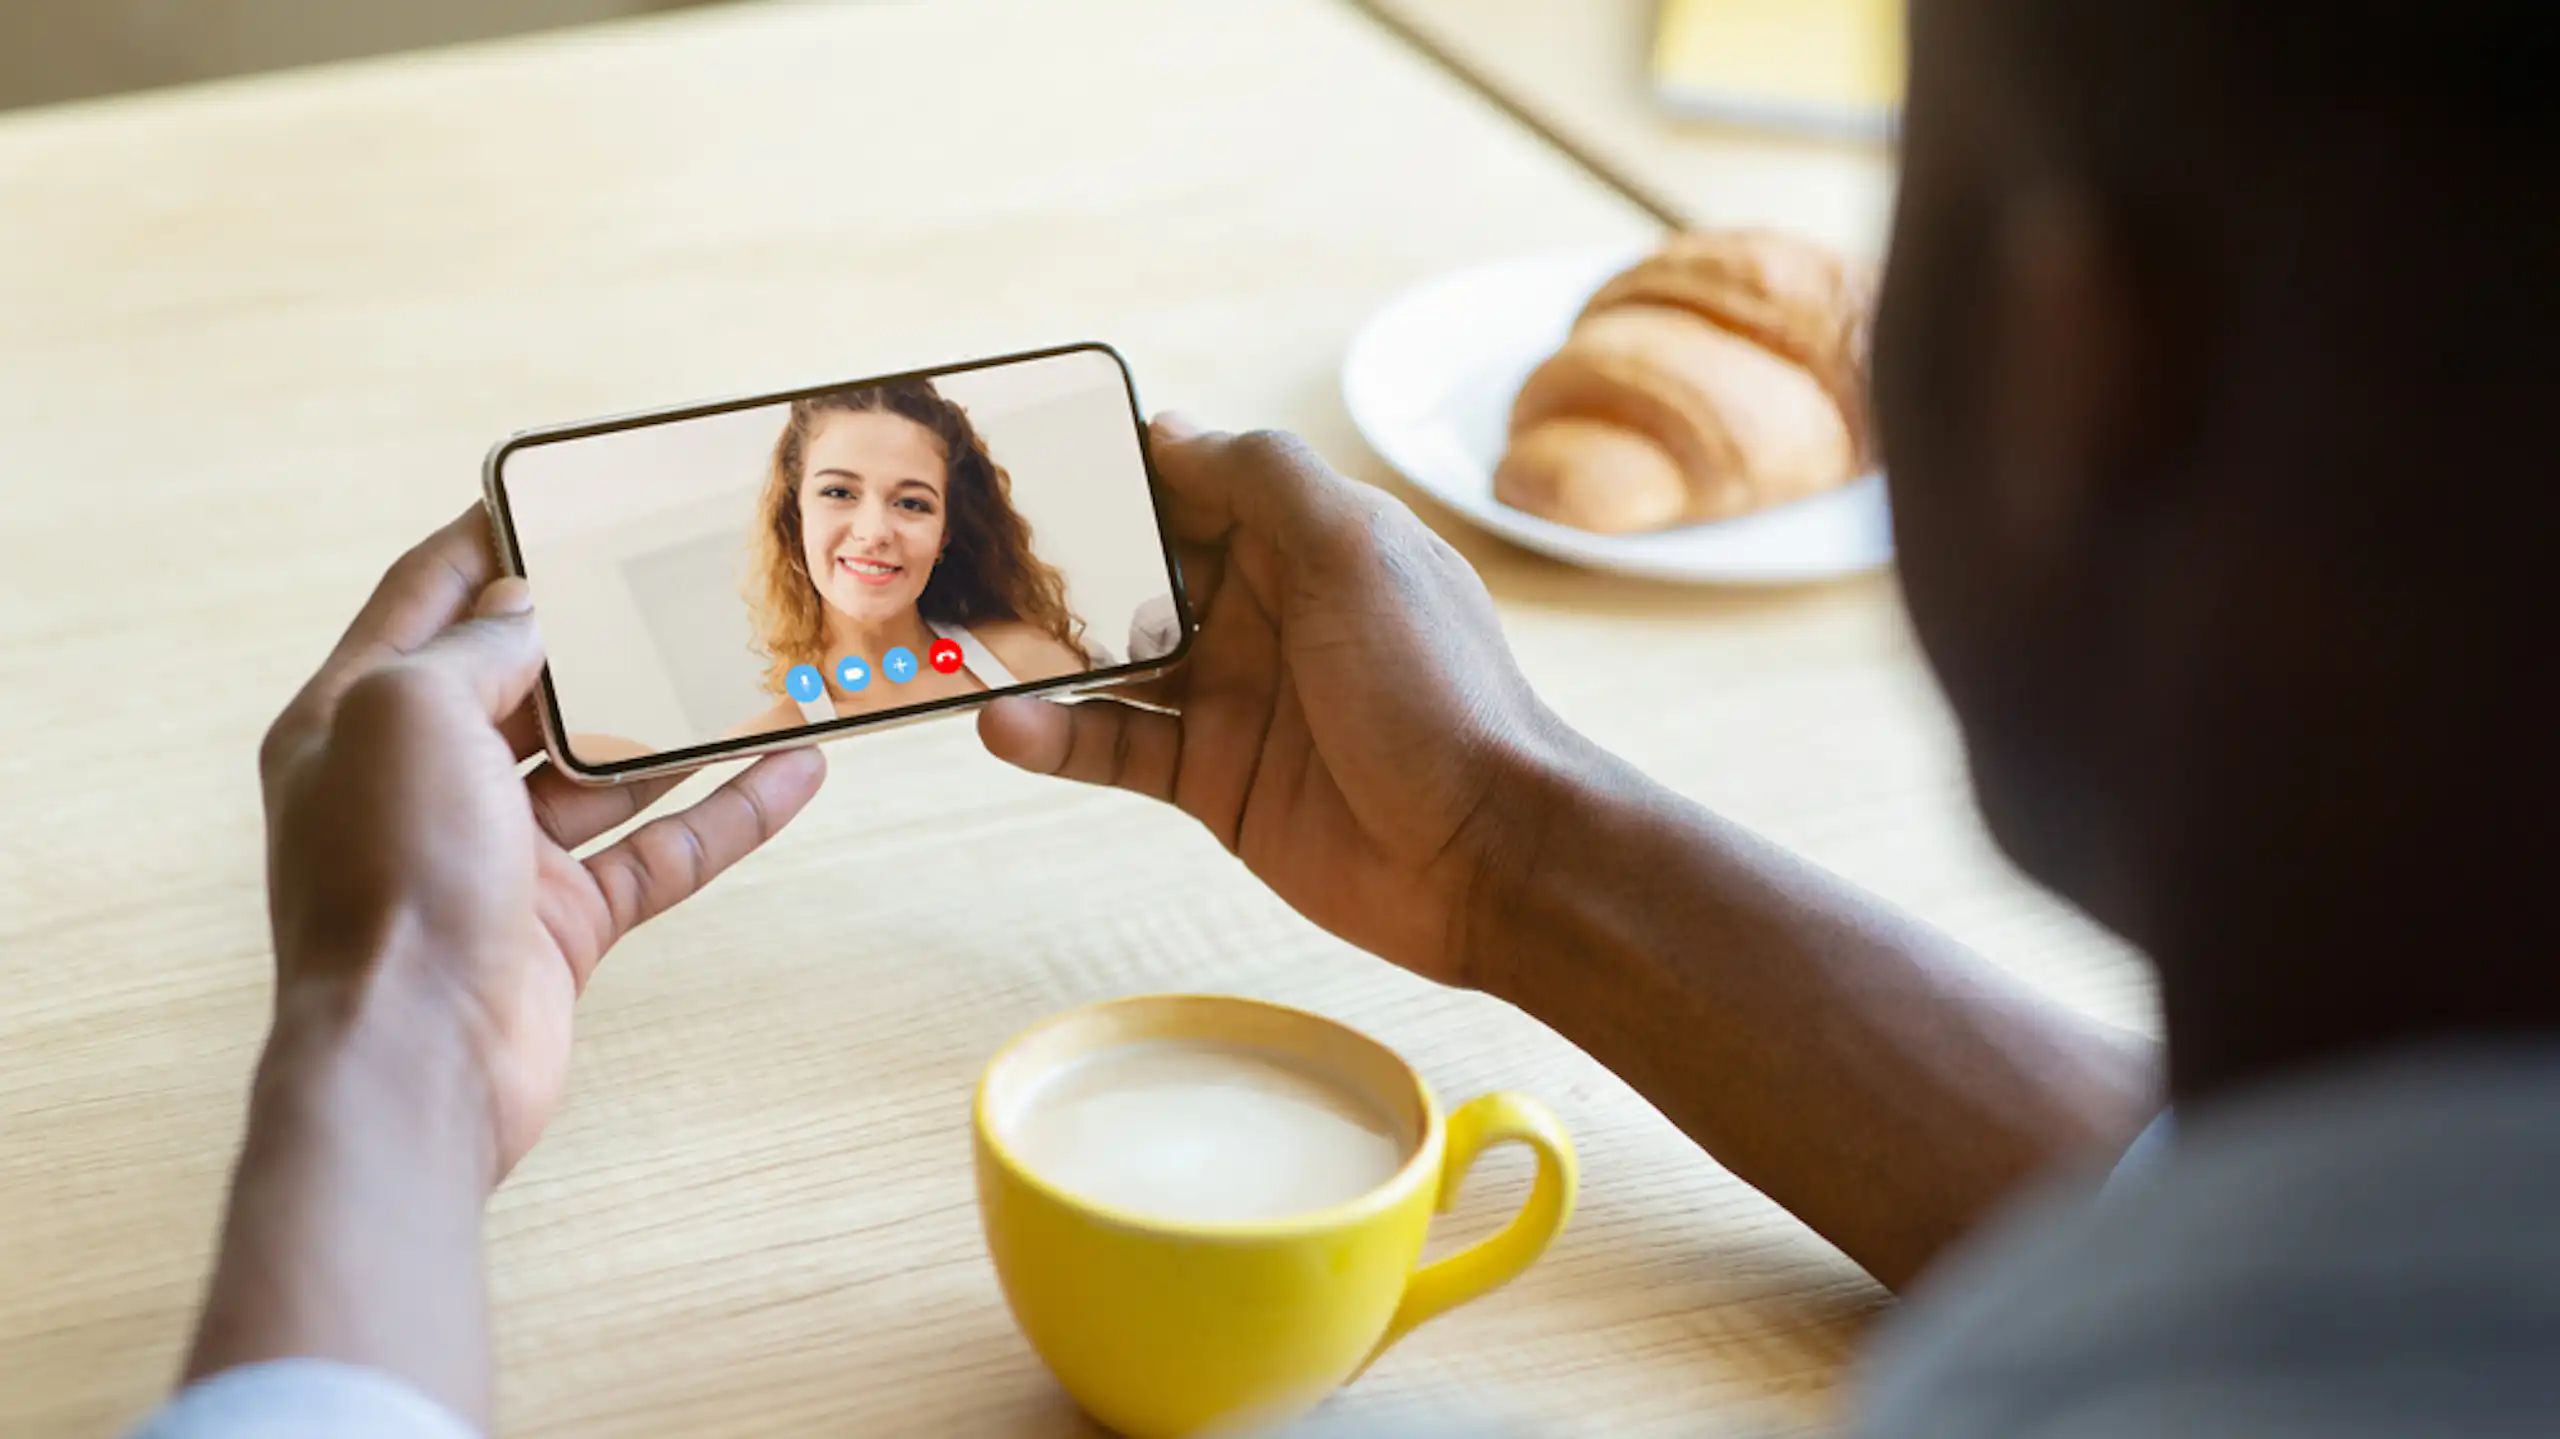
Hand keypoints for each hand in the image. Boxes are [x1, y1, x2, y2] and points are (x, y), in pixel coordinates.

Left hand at [257, 506, 826, 1178]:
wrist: (414, 1063)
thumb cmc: (388, 881)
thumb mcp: (408, 713)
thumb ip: (476, 647)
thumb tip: (526, 607)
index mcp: (352, 719)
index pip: (426, 598)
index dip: (492, 538)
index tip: (565, 492)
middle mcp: (420, 781)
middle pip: (526, 680)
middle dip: (603, 629)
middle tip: (681, 573)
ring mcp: (495, 855)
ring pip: (605, 766)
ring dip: (679, 720)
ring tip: (756, 663)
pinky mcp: (562, 922)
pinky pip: (659, 849)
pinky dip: (727, 811)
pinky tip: (791, 767)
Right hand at [977, 418, 1567, 982]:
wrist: (1487, 855)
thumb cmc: (1437, 690)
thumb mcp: (1356, 550)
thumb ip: (1264, 476)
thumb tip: (1168, 429)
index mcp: (1307, 539)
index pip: (1192, 481)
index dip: (1118, 468)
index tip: (1026, 453)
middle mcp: (1266, 609)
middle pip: (1140, 567)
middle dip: (1062, 560)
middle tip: (966, 553)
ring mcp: (1236, 696)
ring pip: (1114, 659)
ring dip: (1042, 652)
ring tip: (964, 642)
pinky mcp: (1214, 779)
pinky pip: (1115, 746)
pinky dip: (1055, 736)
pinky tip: (1002, 725)